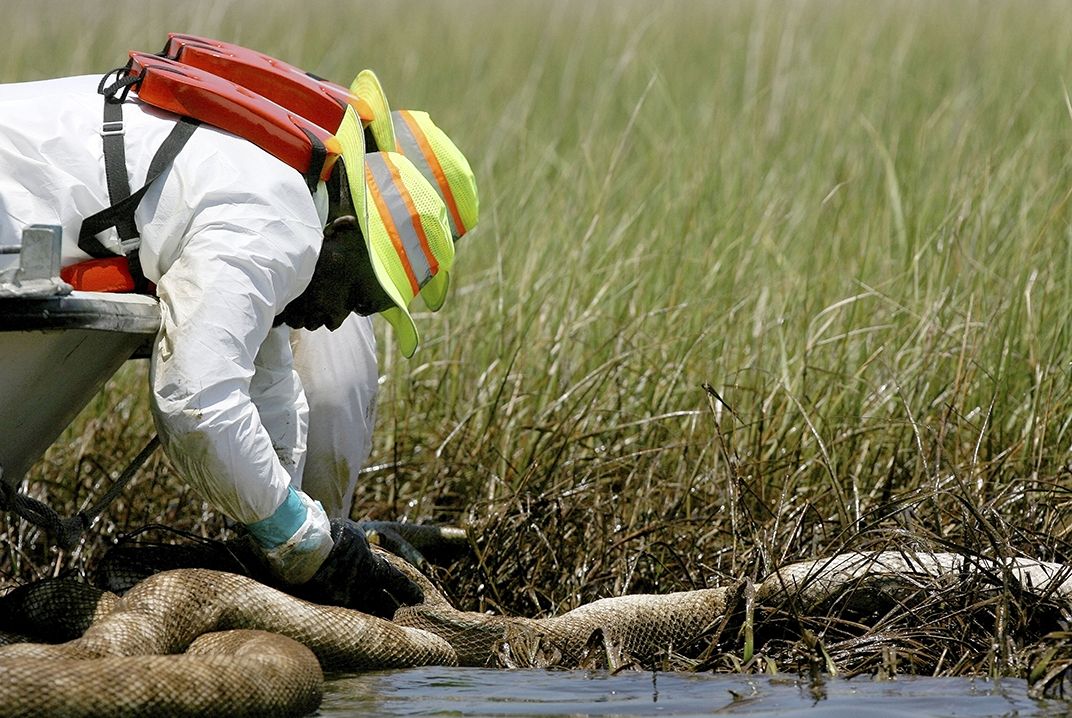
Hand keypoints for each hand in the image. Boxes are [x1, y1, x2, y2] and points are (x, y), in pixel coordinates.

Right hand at [297, 518, 422, 616]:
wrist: (305, 551)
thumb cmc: (332, 537)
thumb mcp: (355, 535)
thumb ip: (363, 546)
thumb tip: (362, 549)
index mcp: (375, 569)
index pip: (398, 583)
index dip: (409, 591)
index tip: (418, 598)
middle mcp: (364, 590)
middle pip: (386, 606)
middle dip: (393, 612)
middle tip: (399, 617)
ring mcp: (345, 602)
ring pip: (366, 617)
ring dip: (373, 621)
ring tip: (378, 629)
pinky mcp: (326, 610)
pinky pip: (343, 620)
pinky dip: (347, 622)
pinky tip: (348, 627)